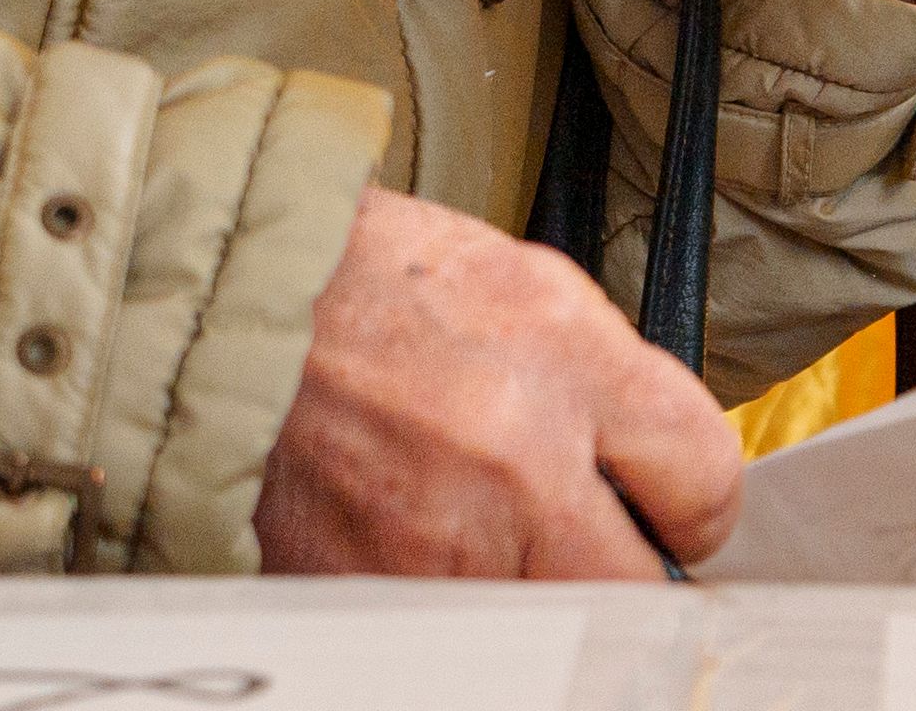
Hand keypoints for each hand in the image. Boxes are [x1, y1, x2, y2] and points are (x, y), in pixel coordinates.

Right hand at [254, 188, 740, 576]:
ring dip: (520, 587)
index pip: (704, 481)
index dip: (691, 507)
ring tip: (466, 518)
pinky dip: (441, 604)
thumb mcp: (515, 282)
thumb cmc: (360, 280)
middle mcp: (510, 455)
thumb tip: (657, 470)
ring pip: (542, 624)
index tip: (666, 513)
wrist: (211, 304)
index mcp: (560, 352)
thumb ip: (605, 382)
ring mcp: (436, 540)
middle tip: (576, 540)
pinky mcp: (367, 597)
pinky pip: (449, 635)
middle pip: (630, 585)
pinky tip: (406, 536)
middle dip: (610, 570)